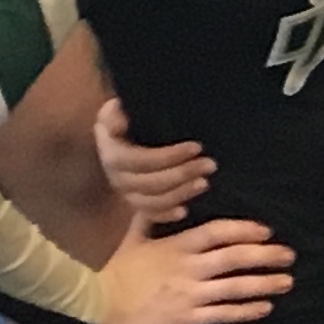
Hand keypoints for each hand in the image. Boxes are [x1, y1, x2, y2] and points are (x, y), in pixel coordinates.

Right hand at [90, 209, 293, 323]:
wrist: (94, 311)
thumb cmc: (112, 275)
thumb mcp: (131, 241)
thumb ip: (148, 220)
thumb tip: (161, 203)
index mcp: (177, 246)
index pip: (219, 232)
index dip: (245, 230)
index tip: (266, 230)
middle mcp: (189, 268)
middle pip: (235, 257)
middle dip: (266, 254)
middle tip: (289, 254)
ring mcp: (190, 294)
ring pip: (236, 286)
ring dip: (264, 283)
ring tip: (286, 281)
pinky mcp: (186, 319)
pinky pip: (223, 314)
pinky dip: (246, 310)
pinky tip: (264, 308)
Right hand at [93, 97, 213, 222]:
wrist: (125, 131)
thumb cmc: (127, 115)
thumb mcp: (118, 108)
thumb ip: (114, 114)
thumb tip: (116, 123)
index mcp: (112, 153)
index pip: (139, 160)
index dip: (168, 157)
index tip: (197, 147)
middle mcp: (116, 176)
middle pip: (148, 183)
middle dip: (181, 175)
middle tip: (210, 165)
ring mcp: (125, 192)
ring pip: (150, 202)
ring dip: (179, 194)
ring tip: (204, 183)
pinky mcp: (135, 202)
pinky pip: (148, 215)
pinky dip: (165, 215)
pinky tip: (184, 211)